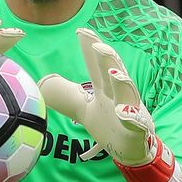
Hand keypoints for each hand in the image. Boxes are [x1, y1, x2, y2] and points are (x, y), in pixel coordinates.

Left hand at [38, 28, 178, 181]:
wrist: (130, 151)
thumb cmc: (110, 125)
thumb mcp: (84, 110)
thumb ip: (67, 96)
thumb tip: (45, 83)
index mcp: (106, 89)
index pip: (96, 66)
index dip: (90, 49)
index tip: (81, 31)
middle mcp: (119, 95)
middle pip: (113, 72)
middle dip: (107, 58)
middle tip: (96, 44)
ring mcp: (130, 111)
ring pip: (128, 93)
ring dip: (122, 82)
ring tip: (112, 72)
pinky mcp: (137, 129)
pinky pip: (136, 122)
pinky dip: (131, 117)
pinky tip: (123, 112)